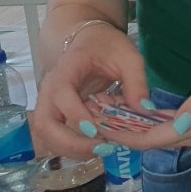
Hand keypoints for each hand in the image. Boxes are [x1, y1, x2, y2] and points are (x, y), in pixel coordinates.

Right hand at [32, 22, 148, 158]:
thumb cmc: (108, 46)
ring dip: (71, 149)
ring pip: (46, 135)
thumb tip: (145, 110)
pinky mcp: (55, 114)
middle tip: (102, 148)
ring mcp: (49, 103)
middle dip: (70, 142)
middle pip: (45, 123)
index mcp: (66, 70)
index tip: (96, 130)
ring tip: (102, 150)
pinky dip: (72, 147)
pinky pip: (55, 136)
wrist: (90, 41)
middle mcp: (50, 89)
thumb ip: (137, 82)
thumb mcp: (129, 57)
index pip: (61, 94)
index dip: (75, 114)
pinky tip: (96, 147)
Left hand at [109, 42, 190, 151]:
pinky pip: (172, 129)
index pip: (154, 139)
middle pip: (154, 142)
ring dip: (135, 128)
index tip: (98, 124)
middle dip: (123, 132)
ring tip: (109, 114)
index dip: (125, 134)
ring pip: (162, 137)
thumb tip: (177, 125)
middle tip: (94, 116)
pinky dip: (152, 123)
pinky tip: (139, 112)